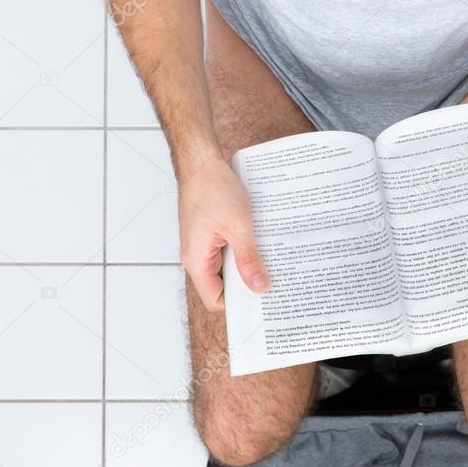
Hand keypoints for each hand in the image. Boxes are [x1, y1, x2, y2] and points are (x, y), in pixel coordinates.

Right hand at [178, 159, 269, 310]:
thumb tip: (259, 287)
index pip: (215, 300)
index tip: (261, 300)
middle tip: (272, 281)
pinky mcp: (208, 234)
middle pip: (222, 286)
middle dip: (246, 284)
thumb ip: (248, 260)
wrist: (202, 162)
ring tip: (267, 261)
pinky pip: (226, 251)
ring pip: (226, 267)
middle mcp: (195, 257)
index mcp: (196, 261)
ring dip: (245, 264)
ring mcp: (201, 245)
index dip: (238, 304)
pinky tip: (258, 243)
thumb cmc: (213, 189)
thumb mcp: (238, 227)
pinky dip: (241, 250)